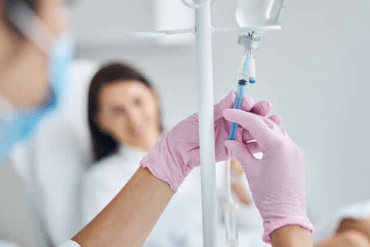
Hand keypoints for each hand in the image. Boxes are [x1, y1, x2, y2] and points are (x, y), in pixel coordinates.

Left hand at [140, 91, 279, 191]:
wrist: (179, 153)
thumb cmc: (185, 132)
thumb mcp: (202, 117)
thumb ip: (220, 108)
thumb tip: (233, 95)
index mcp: (223, 112)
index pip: (239, 104)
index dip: (245, 102)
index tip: (247, 102)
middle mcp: (230, 123)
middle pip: (250, 115)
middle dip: (259, 111)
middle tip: (265, 107)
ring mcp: (233, 136)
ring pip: (253, 130)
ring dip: (264, 125)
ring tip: (274, 121)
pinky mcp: (235, 150)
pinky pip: (249, 146)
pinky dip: (259, 143)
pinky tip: (268, 139)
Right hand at [223, 109, 313, 242]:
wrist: (286, 215)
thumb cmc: (270, 197)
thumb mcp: (251, 171)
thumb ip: (240, 152)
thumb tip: (232, 142)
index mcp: (277, 146)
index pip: (255, 123)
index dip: (239, 116)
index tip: (229, 113)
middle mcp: (289, 145)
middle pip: (266, 124)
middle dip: (249, 121)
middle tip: (234, 122)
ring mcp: (294, 151)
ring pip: (275, 131)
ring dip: (259, 129)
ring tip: (243, 134)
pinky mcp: (295, 158)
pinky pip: (281, 141)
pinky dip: (268, 139)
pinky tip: (256, 144)